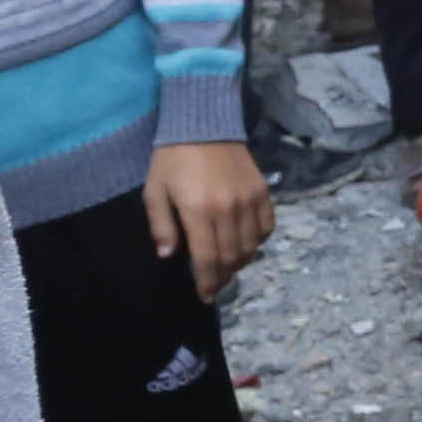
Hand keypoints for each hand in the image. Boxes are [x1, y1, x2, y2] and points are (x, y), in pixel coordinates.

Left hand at [145, 140, 275, 299]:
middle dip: (223, 277)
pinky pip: (266, 226)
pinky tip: (246, 244)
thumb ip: (161, 226)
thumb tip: (168, 256)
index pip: (207, 257)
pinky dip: (258, 241)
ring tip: (228, 268)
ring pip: (251, 245)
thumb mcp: (154, 192)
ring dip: (240, 262)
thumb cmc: (172, 160)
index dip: (206, 281)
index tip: (204, 296)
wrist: (203, 125)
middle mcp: (228, 209)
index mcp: (198, 211)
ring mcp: (249, 200)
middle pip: (231, 256)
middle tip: (214, 287)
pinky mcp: (262, 192)